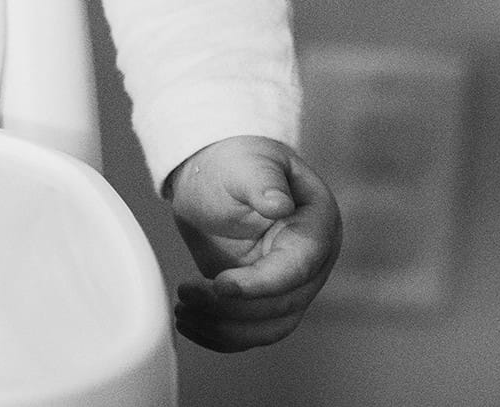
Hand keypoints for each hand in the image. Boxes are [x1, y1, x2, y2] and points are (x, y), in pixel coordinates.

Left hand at [164, 135, 341, 351]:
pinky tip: (189, 324)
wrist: (218, 175)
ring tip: (182, 311)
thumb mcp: (248, 163)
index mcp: (317, 226)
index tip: (221, 286)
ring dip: (225, 329)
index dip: (262, 283)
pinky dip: (222, 336)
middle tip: (186, 294)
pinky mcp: (264, 299)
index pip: (299, 266)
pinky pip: (252, 330)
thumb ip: (262, 181)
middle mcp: (311, 262)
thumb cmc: (237, 163)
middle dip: (233, 307)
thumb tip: (278, 204)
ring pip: (270, 327)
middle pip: (284, 305)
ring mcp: (290, 285)